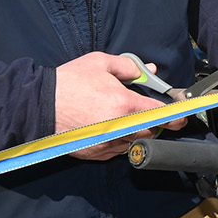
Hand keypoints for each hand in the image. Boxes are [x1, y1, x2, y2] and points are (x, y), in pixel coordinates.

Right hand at [54, 51, 179, 160]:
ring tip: (121, 119)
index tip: (181, 117)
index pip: (161, 114)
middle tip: (144, 113)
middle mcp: (119, 127)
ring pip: (134, 143)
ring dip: (135, 133)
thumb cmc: (67, 83)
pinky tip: (109, 129)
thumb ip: (128, 66)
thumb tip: (147, 70)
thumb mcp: (99, 63)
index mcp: (124, 104)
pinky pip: (117, 152)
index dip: (174, 115)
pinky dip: (119, 143)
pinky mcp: (95, 153)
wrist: (37, 105)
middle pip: (150, 131)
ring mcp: (106, 143)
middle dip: (152, 123)